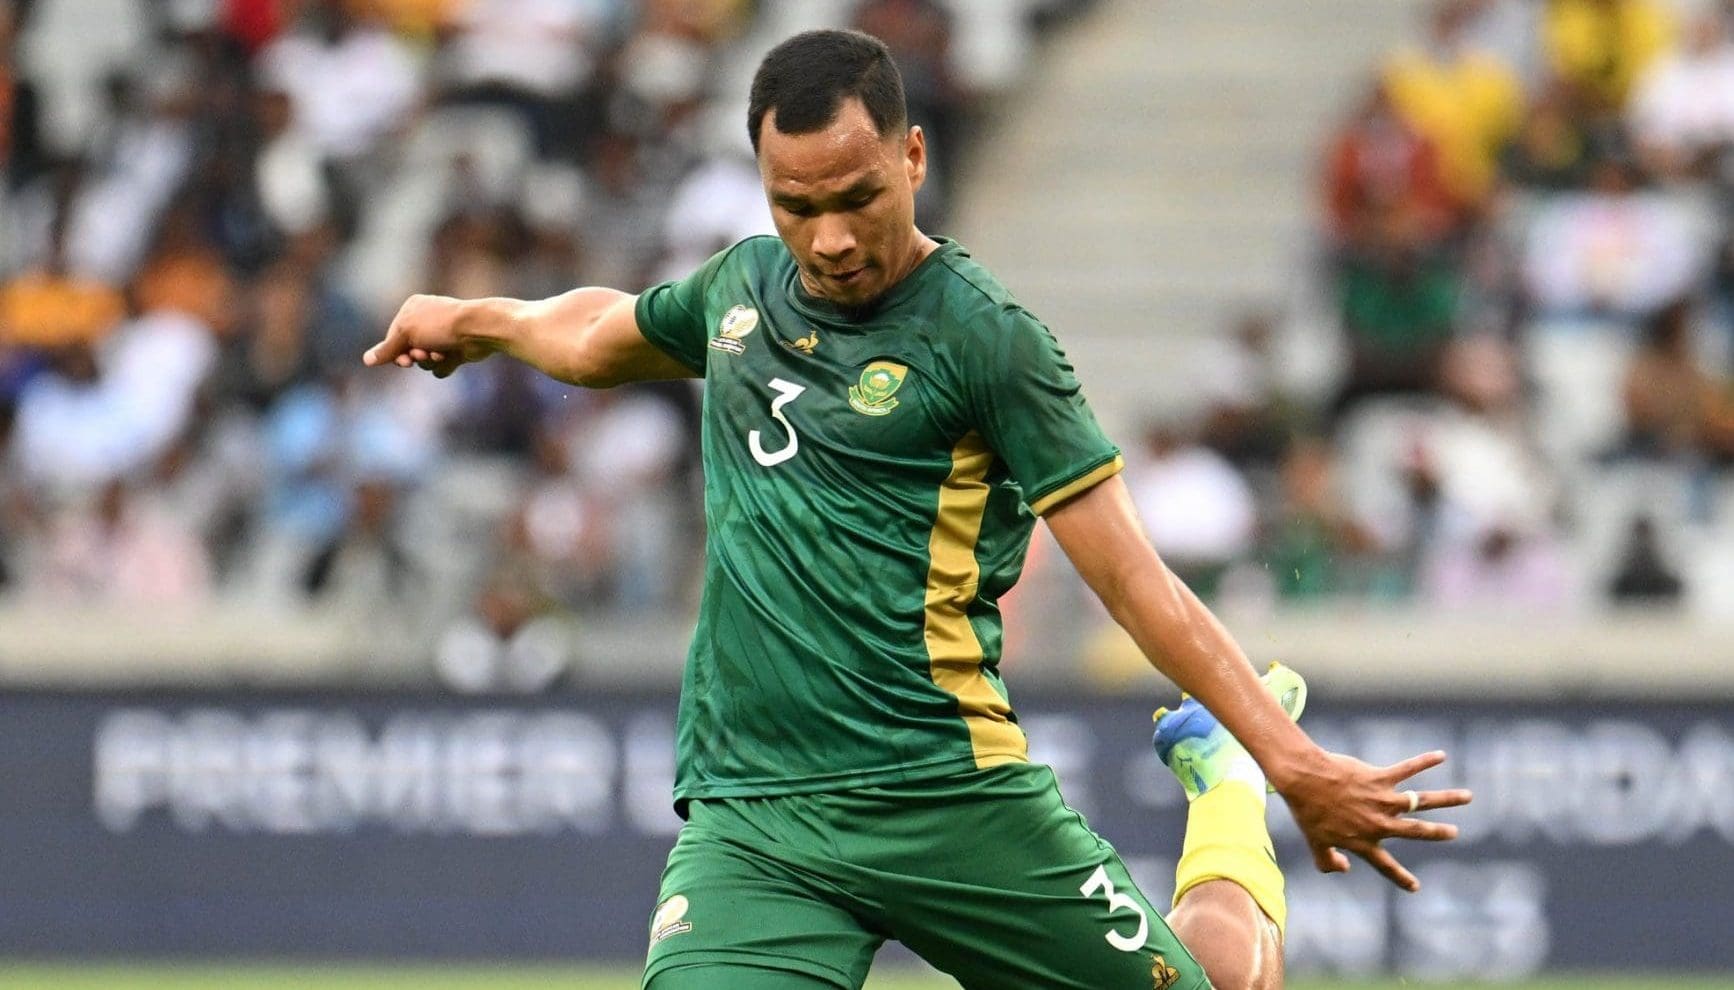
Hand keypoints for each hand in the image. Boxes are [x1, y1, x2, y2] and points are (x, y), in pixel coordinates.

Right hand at [363, 294, 492, 377]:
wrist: (478, 330)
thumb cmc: (440, 325)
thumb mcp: (407, 334)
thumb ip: (387, 349)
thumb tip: (366, 360)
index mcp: (412, 308)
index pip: (393, 336)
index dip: (395, 351)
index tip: (403, 360)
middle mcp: (427, 320)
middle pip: (408, 350)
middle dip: (415, 356)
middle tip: (422, 355)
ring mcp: (442, 336)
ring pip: (424, 361)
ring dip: (430, 361)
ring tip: (441, 353)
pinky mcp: (456, 350)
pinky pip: (441, 366)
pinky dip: (445, 365)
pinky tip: (453, 357)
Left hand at [1273, 748, 1471, 892]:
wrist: (1304, 780)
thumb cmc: (1307, 811)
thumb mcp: (1314, 844)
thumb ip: (1328, 862)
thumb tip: (1344, 869)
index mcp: (1363, 842)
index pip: (1385, 865)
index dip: (1400, 878)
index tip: (1415, 887)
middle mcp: (1378, 823)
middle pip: (1416, 832)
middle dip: (1438, 833)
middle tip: (1454, 833)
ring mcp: (1381, 800)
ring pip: (1421, 800)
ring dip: (1446, 798)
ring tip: (1467, 796)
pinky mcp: (1379, 778)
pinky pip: (1407, 769)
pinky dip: (1425, 762)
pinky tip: (1441, 755)